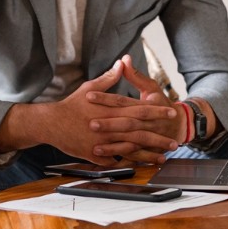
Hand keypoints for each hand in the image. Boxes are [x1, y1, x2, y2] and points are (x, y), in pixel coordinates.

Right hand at [20, 60, 177, 165]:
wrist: (51, 123)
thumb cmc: (72, 105)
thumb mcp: (90, 87)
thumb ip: (109, 78)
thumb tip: (122, 62)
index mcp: (112, 109)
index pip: (140, 109)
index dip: (157, 111)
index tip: (171, 113)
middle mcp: (110, 126)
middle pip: (140, 132)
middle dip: (159, 137)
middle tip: (175, 141)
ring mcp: (104, 142)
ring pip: (132, 149)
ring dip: (149, 153)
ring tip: (164, 156)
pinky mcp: (97, 155)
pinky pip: (117, 160)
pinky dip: (130, 163)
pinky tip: (141, 166)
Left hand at [83, 54, 185, 163]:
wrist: (180, 125)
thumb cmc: (161, 103)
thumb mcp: (151, 87)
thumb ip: (135, 75)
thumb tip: (124, 59)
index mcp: (148, 104)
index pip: (124, 101)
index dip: (106, 98)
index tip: (88, 95)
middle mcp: (149, 121)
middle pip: (127, 122)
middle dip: (109, 123)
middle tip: (90, 123)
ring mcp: (149, 136)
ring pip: (130, 141)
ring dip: (113, 144)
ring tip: (94, 144)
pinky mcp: (148, 148)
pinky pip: (133, 155)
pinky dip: (119, 156)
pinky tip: (104, 156)